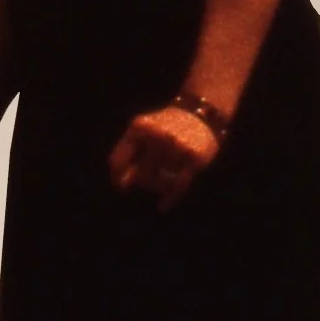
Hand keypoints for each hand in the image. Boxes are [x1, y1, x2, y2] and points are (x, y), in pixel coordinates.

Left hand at [107, 103, 221, 212]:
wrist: (202, 114)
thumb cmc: (167, 126)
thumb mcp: (144, 130)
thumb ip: (129, 152)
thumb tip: (122, 183)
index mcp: (139, 128)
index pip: (119, 160)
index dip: (117, 177)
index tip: (121, 188)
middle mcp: (157, 136)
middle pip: (141, 175)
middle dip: (143, 181)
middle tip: (150, 180)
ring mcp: (176, 147)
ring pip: (159, 182)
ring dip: (158, 187)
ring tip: (163, 181)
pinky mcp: (194, 158)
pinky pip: (177, 186)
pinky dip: (168, 199)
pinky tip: (162, 206)